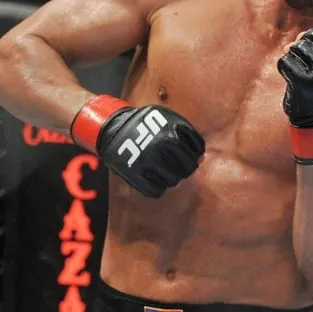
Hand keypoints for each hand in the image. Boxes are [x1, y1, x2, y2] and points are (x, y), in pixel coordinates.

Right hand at [71, 96, 203, 197]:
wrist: (110, 128)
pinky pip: (156, 191)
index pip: (197, 150)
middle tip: (174, 165)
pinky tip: (151, 178)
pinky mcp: (137, 175)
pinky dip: (155, 187)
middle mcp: (163, 146)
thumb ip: (184, 135)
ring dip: (169, 177)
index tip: (185, 154)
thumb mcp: (164, 120)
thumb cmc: (142, 124)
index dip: (193, 154)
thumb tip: (202, 158)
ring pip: (173, 181)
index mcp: (172, 130)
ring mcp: (150, 161)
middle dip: (183, 168)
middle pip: (187, 168)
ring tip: (160, 170)